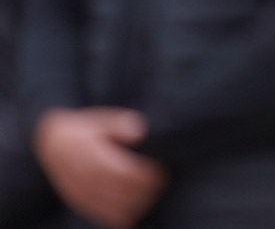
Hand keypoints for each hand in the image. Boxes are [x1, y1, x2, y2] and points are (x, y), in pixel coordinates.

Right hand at [35, 108, 166, 228]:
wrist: (50, 143)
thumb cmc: (82, 131)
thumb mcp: (101, 120)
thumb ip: (121, 125)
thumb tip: (140, 132)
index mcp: (94, 157)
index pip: (124, 173)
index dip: (145, 177)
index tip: (160, 173)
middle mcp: (87, 177)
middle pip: (121, 192)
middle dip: (145, 192)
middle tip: (160, 185)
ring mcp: (83, 191)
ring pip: (112, 207)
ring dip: (135, 206)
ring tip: (150, 198)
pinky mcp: (80, 200)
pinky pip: (100, 215)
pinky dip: (119, 217)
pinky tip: (132, 213)